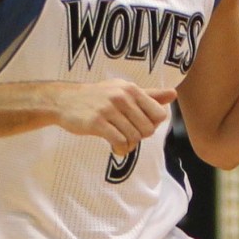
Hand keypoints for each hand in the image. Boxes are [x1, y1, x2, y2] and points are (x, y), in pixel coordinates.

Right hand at [49, 81, 177, 156]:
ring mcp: (108, 109)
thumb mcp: (123, 90)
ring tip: (121, 142)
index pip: (158, 114)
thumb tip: (173, 94)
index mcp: (131, 89)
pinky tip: (115, 148)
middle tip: (128, 136)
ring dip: (129, 145)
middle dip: (140, 137)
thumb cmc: (97, 97)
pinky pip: (119, 141)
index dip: (152, 125)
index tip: (139, 126)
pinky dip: (120, 149)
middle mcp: (121, 97)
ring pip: (133, 137)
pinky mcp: (96, 122)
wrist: (64, 101)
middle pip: (147, 129)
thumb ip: (149, 95)